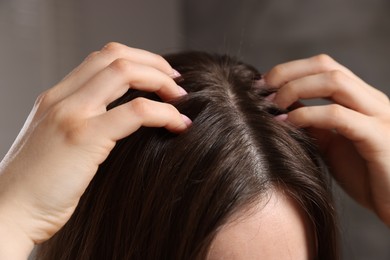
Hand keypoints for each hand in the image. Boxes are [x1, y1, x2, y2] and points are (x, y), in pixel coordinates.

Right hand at [0, 42, 189, 257]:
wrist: (8, 212)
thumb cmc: (36, 186)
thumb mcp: (56, 143)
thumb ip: (82, 125)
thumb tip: (122, 121)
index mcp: (56, 98)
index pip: (101, 59)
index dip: (136, 60)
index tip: (159, 76)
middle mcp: (61, 98)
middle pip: (115, 57)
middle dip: (154, 64)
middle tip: (176, 83)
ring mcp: (71, 114)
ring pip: (125, 72)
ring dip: (161, 81)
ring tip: (180, 99)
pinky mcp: (83, 137)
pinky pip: (135, 111)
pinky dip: (163, 113)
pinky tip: (178, 125)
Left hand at [265, 54, 389, 225]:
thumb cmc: (367, 176)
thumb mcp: (332, 145)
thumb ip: (313, 125)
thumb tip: (282, 109)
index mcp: (360, 99)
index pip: (323, 66)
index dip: (290, 70)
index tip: (262, 84)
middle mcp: (371, 100)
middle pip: (326, 66)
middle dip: (287, 73)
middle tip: (261, 90)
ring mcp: (378, 116)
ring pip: (335, 81)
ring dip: (296, 89)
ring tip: (272, 104)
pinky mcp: (378, 138)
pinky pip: (338, 116)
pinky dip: (308, 115)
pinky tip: (287, 124)